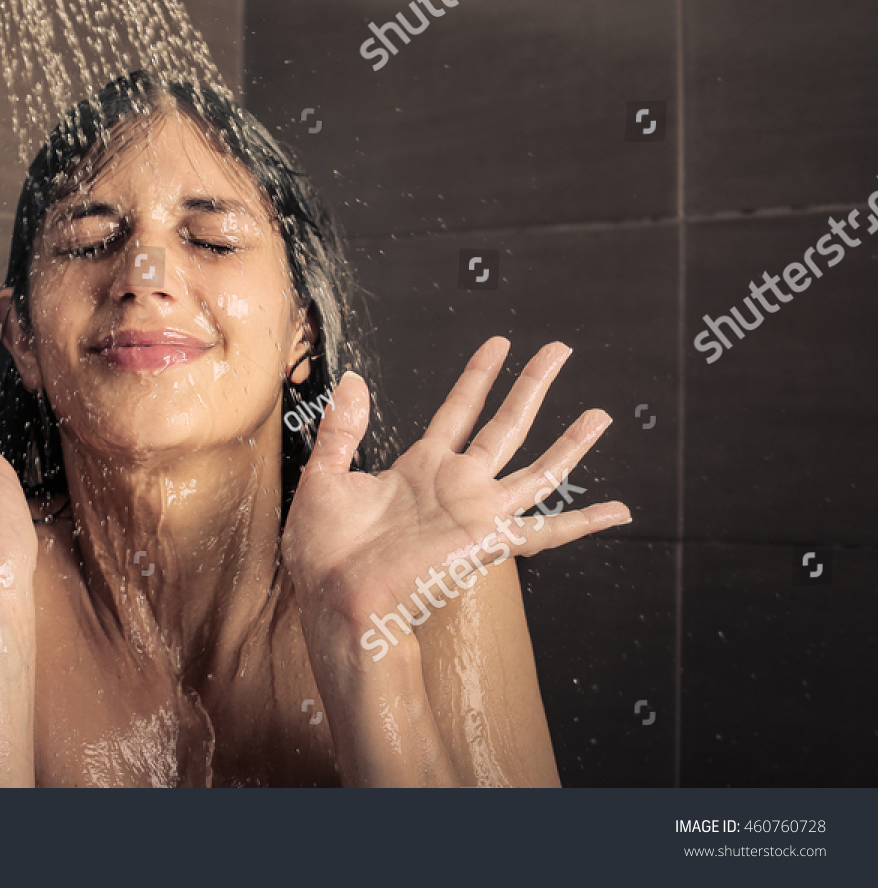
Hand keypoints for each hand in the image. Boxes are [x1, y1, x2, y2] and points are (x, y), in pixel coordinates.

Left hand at [282, 338, 630, 651]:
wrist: (334, 597)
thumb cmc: (324, 552)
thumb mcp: (324, 477)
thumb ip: (341, 430)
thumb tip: (353, 382)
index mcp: (419, 468)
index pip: (459, 410)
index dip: (479, 376)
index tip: (499, 345)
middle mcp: (456, 485)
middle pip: (506, 424)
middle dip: (532, 385)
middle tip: (559, 350)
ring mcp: (476, 512)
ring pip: (537, 468)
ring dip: (571, 442)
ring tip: (601, 416)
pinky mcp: (488, 540)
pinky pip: (548, 531)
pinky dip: (584, 522)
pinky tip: (617, 510)